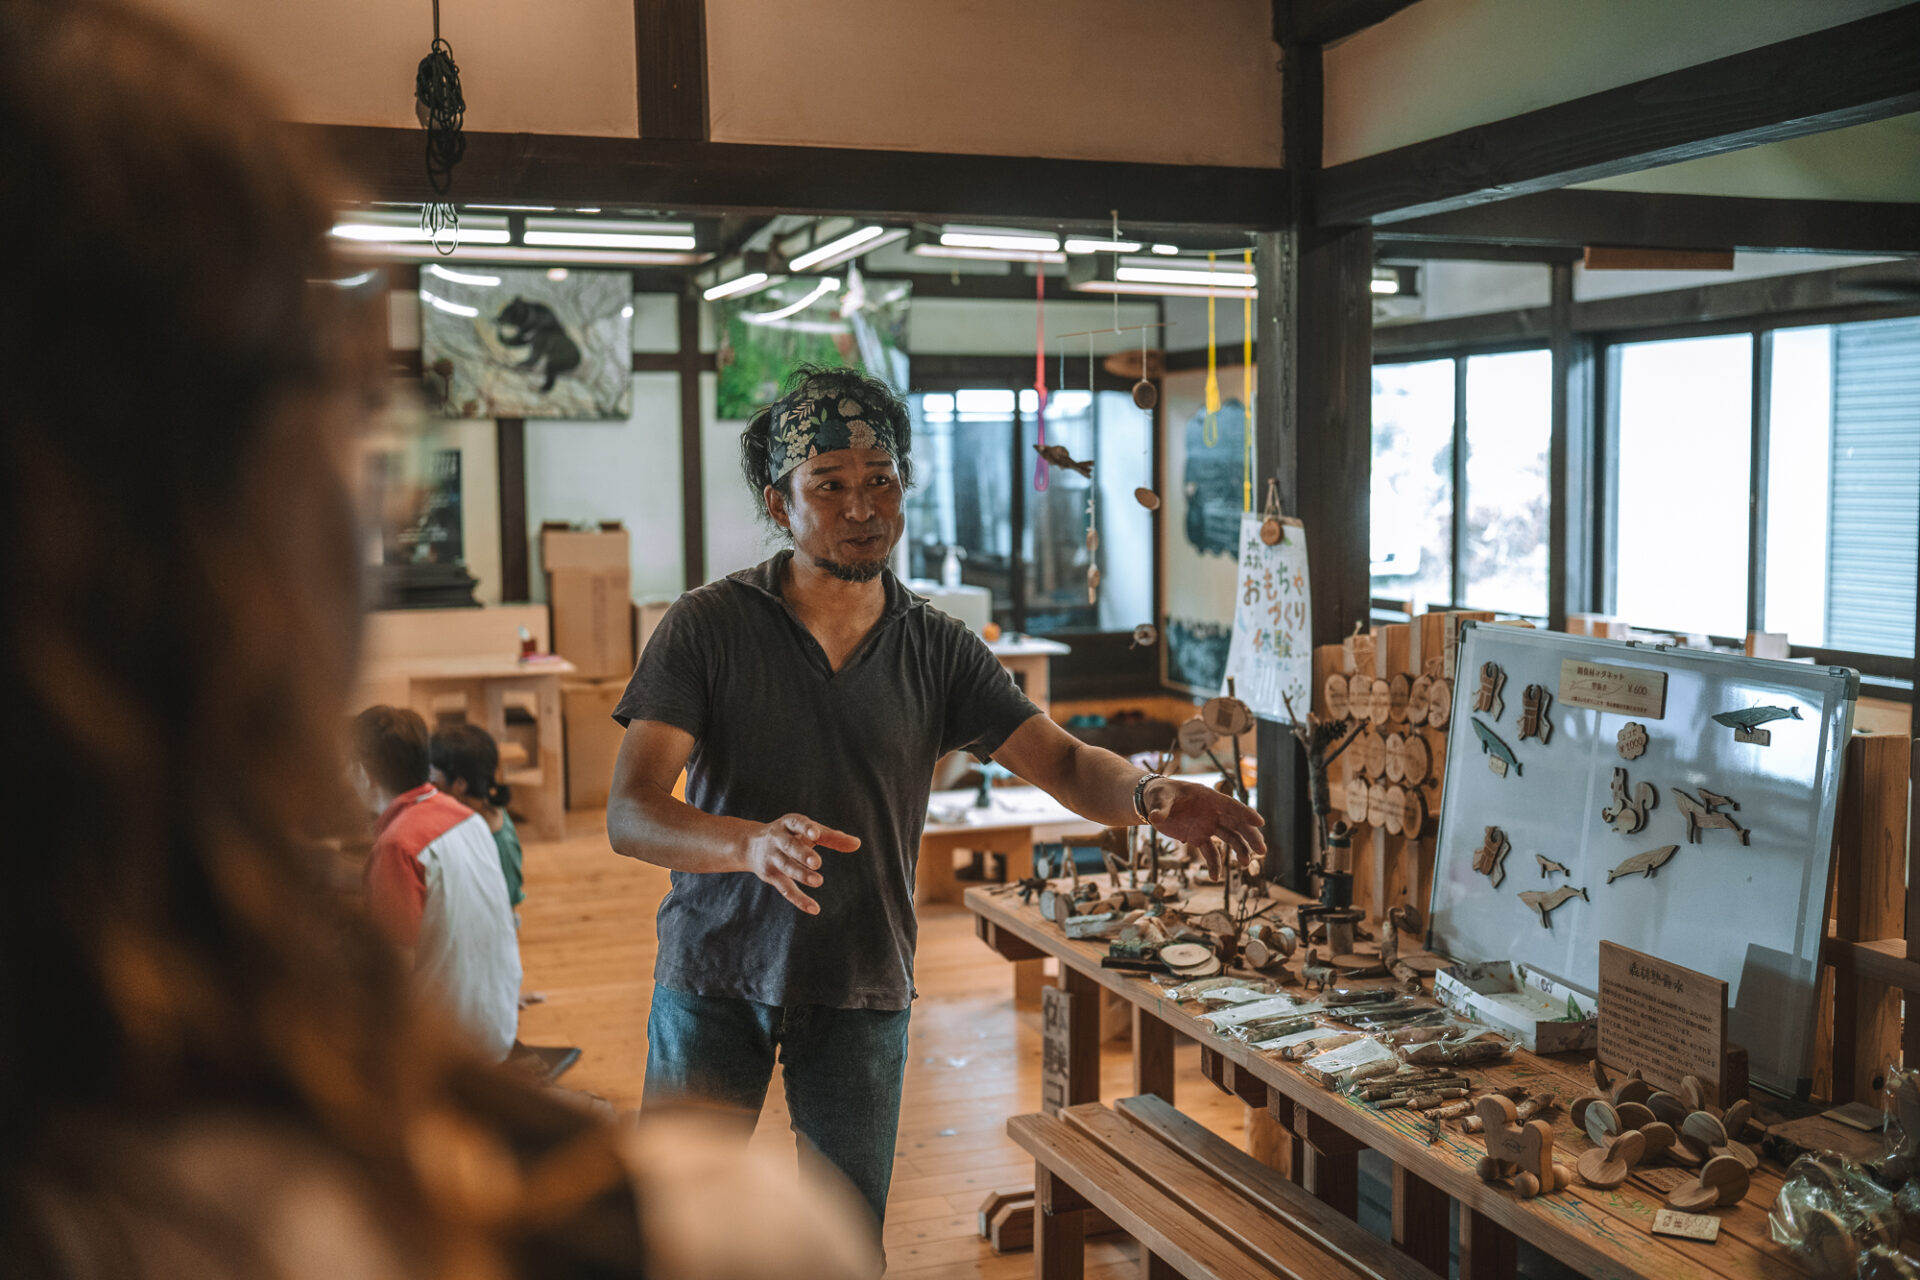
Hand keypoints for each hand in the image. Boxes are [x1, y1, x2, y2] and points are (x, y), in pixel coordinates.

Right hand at [741, 814, 860, 914]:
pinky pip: (785, 889)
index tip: (816, 834)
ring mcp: (772, 857)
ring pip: (786, 867)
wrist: (751, 845)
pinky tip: (814, 908)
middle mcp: (778, 839)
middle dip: (802, 854)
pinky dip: (799, 899)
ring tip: (818, 881)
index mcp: (789, 824)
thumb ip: (832, 837)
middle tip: (817, 863)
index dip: (806, 828)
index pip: (798, 824)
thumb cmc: (791, 835)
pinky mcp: (770, 876)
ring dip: (801, 875)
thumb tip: (857, 843)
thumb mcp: (808, 832)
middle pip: (789, 846)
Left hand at [1144, 779, 1264, 878]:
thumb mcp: (1159, 797)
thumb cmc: (1159, 794)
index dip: (1245, 813)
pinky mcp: (1199, 838)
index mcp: (1208, 798)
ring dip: (1239, 850)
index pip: (1231, 805)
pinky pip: (1210, 852)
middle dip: (1250, 836)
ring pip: (1229, 838)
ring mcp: (1207, 826)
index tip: (1259, 822)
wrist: (1154, 803)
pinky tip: (1215, 877)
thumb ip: (1161, 808)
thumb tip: (1156, 817)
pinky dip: (1214, 864)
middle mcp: (1212, 812)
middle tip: (1261, 851)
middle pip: (1237, 824)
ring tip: (1244, 864)